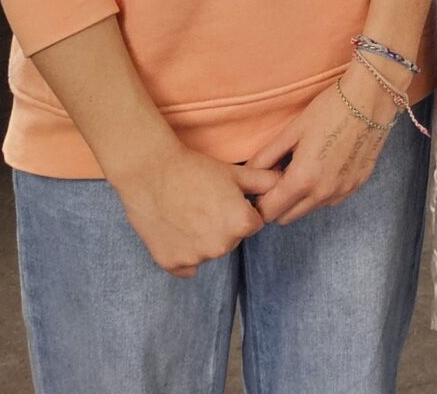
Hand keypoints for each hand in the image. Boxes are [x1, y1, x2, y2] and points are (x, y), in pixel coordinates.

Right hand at [112, 139, 274, 275]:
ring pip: (209, 251)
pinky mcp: (170, 263)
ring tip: (186, 212)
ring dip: (203, 238)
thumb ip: (266, 182)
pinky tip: (176, 230)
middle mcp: (221, 247)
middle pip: (231, 239)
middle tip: (203, 203)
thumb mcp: (237, 173)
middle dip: (223, 225)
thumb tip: (285, 182)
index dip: (240, 209)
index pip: (252, 224)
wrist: (151, 172)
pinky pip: (186, 266)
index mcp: (241, 225)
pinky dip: (183, 252)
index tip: (223, 198)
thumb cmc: (196, 169)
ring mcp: (195, 258)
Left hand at [244, 66, 397, 226]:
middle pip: (287, 216)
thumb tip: (248, 174)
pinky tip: (324, 165)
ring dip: (301, 198)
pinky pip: (330, 199)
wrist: (372, 97)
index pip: (269, 212)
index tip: (261, 185)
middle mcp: (324, 193)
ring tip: (304, 167)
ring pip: (310, 209)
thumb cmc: (330, 108)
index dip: (260, 200)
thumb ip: (266, 157)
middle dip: (278, 202)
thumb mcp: (292, 130)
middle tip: (280, 175)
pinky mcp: (358, 184)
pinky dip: (321, 191)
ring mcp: (344, 191)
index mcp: (303, 179)